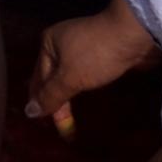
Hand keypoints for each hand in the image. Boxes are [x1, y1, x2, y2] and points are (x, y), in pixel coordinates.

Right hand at [27, 0, 159, 121]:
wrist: (132, 34)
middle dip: (56, 101)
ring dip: (68, 95)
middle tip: (60, 127)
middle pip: (53, 77)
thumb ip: (51, 96)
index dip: (42, 102)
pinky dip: (82, 88)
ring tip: (68, 118)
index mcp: (48, 44)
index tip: (45, 126)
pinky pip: (84, 74)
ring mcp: (81, 47)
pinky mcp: (99, 53)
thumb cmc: (95, 54)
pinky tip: (83, 98)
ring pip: (69, 76)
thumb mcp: (70, 77)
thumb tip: (29, 111)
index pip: (39, 79)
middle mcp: (60, 44)